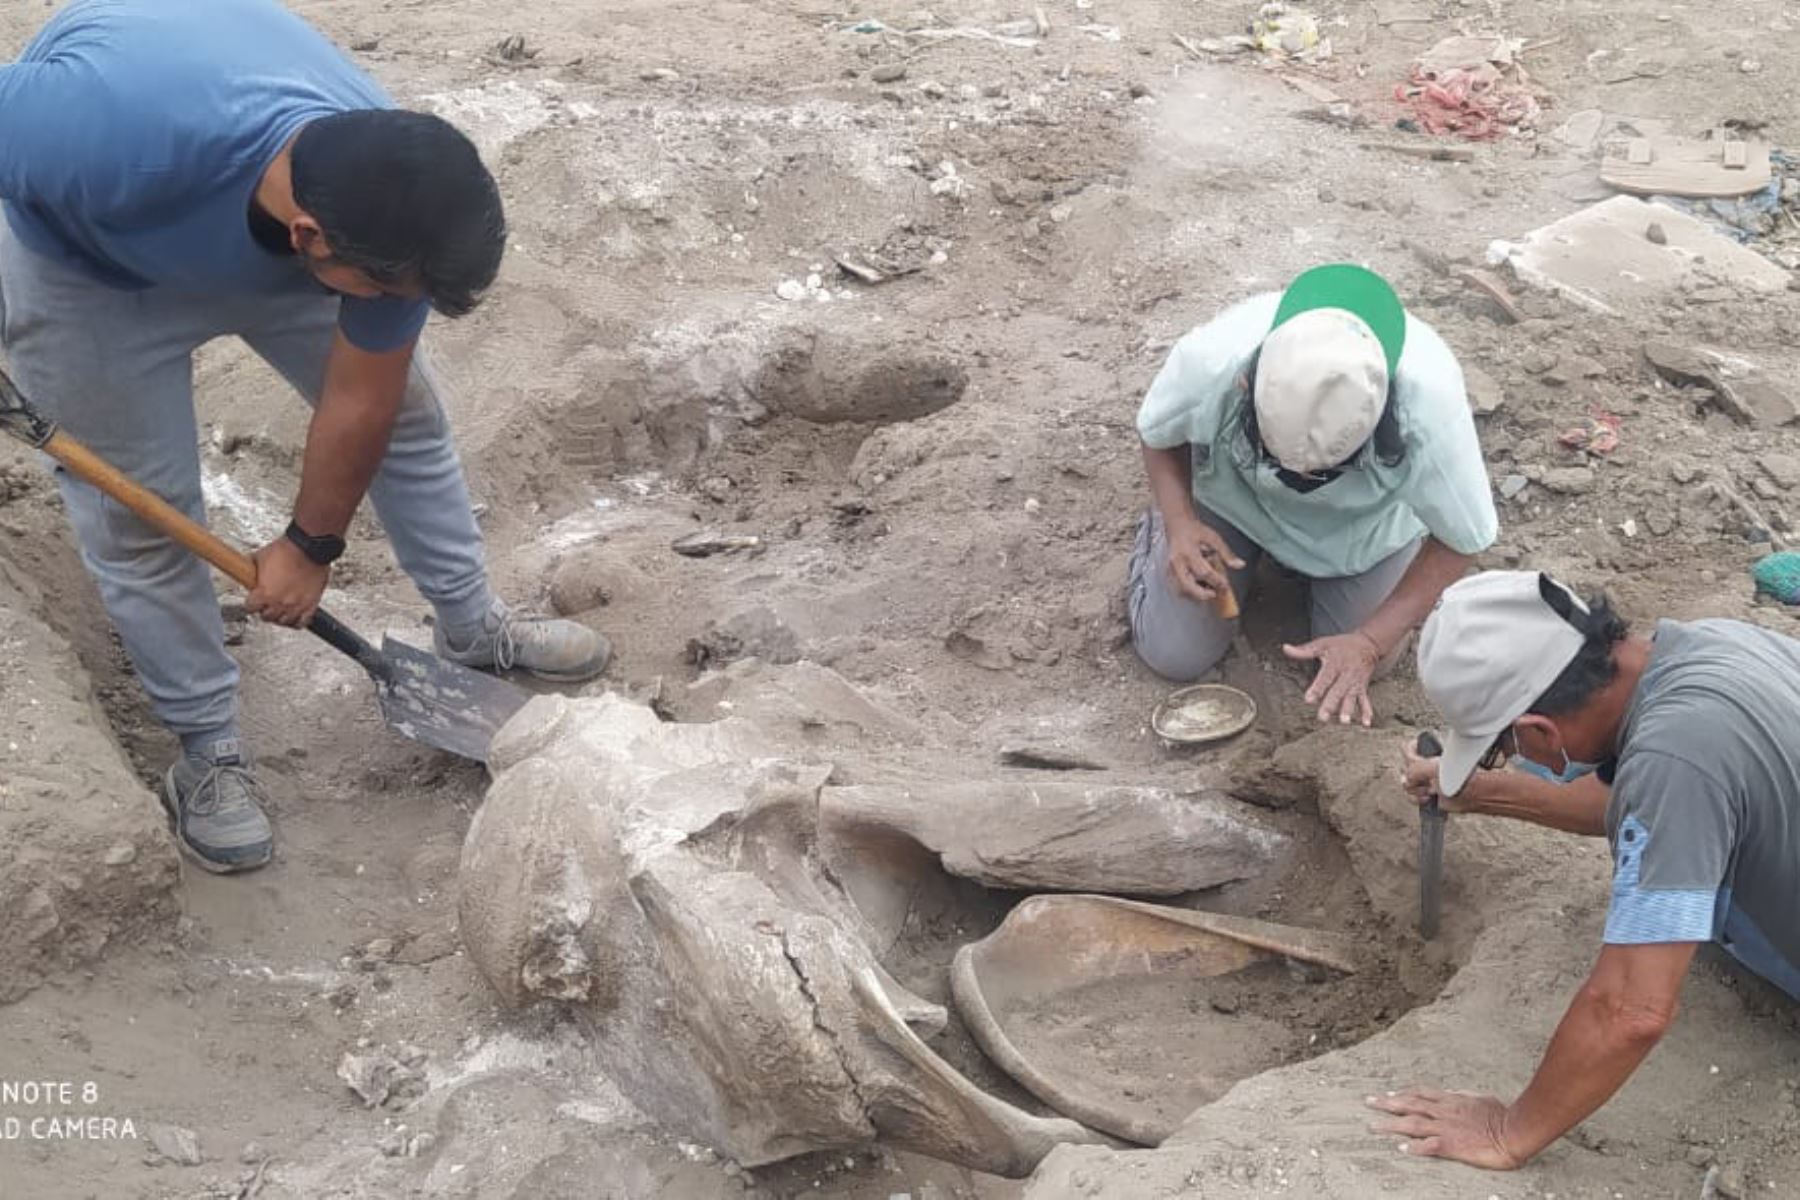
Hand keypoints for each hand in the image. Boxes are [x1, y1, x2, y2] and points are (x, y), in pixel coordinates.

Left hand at [248, 536, 329, 627]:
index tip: (252, 600)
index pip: (250, 608)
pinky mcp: (311, 604)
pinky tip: (294, 615)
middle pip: (266, 617)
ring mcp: (296, 606)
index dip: (250, 603)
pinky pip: (302, 622)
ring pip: (283, 622)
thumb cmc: (287, 550)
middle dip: (265, 610)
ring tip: (279, 609)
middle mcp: (279, 603)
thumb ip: (252, 568)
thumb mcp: (260, 557)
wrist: (309, 547)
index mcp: (264, 594)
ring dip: (280, 616)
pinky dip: (297, 621)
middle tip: (266, 603)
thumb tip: (245, 569)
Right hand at [1164, 516, 1245, 602]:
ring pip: (1182, 590)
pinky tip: (1200, 588)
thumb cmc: (1194, 530)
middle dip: (1203, 594)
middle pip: (1188, 586)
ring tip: (1209, 592)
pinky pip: (1179, 589)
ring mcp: (1171, 569)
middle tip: (1216, 594)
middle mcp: (1177, 563)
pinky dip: (1191, 592)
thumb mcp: (1214, 538)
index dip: (1216, 582)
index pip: (1204, 572)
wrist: (1177, 525)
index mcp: (1188, 552)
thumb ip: (1226, 553)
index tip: (1226, 586)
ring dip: (1197, 595)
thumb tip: (1239, 565)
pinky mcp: (1169, 573)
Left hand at [1283, 630, 1382, 725]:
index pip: (1325, 678)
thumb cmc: (1342, 645)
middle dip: (1331, 705)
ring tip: (1344, 721)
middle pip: (1338, 691)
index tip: (1309, 700)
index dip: (1317, 689)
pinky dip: (1366, 712)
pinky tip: (1365, 723)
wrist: (1368, 644)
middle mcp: (1346, 675)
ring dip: (1348, 710)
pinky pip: (1365, 700)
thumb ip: (1304, 650)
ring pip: (1351, 698)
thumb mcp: (1323, 644)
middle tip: (1323, 717)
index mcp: (1335, 664)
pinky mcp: (1362, 688)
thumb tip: (1286, 648)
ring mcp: (1355, 683)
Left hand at [1366, 1088, 1525, 1170]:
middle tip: (1367, 1102)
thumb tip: (1451, 1092)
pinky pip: (1429, 1146)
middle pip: (1409, 1105)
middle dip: (1386, 1103)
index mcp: (1451, 1101)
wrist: (1514, 1130)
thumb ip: (1463, 1096)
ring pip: (1412, 1124)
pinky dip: (1415, 1147)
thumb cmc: (1503, 1115)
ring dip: (1391, 1124)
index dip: (1402, 1094)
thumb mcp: (1480, 1098)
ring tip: (1373, 1126)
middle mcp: (1444, 1112)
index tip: (1387, 1094)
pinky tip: (1402, 1149)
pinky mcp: (1452, 1145)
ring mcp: (1447, 1128)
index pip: (1420, 1094)